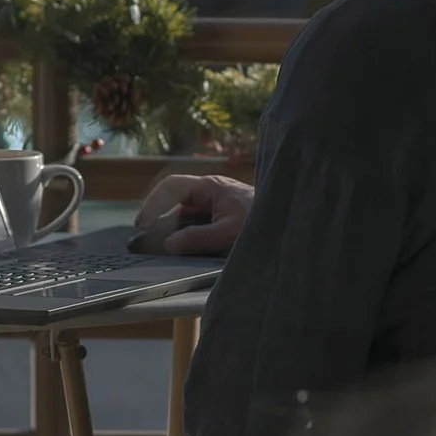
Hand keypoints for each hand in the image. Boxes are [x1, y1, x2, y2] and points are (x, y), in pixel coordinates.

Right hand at [134, 174, 252, 255]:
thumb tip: (168, 244)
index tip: (142, 224)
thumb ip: (197, 239)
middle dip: (158, 218)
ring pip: (184, 213)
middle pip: (174, 200)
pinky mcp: (221, 216)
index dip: (154, 204)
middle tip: (144, 240)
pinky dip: (184, 234)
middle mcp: (210, 192)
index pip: (172, 187)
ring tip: (157, 247)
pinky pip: (196, 222)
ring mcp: (215, 204)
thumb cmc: (263, 223)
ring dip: (171, 229)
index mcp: (211, 187)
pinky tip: (178, 248)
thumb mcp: (228, 234)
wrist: (293, 222)